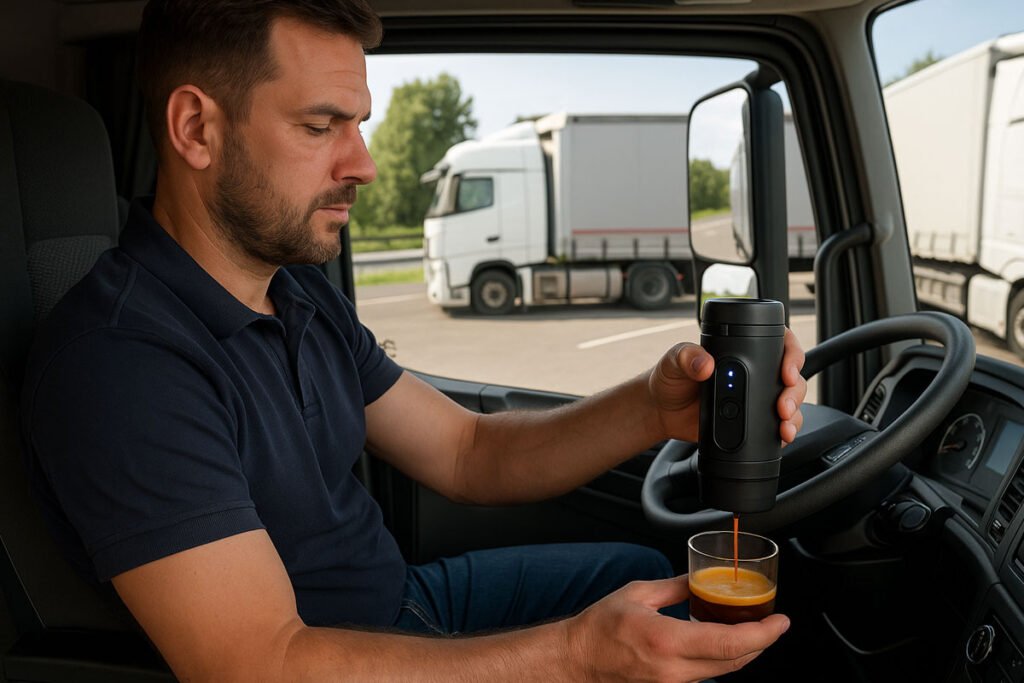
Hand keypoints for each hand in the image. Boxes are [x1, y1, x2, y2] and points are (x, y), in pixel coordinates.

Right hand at [563, 575, 789, 682]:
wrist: (577, 661)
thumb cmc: (599, 628)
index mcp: (667, 641)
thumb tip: (699, 579)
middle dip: (762, 643)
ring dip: (743, 652)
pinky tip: (722, 643)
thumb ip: (674, 588)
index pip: (729, 643)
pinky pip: (706, 676)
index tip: (780, 622)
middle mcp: (674, 670)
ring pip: (724, 672)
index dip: (763, 634)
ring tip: (752, 630)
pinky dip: (722, 660)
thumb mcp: (637, 594)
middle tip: (773, 623)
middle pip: (735, 662)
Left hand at [648, 328, 806, 443]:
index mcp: (740, 350)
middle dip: (795, 392)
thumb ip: (686, 357)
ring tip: (784, 427)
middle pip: (792, 377)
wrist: (661, 412)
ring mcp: (755, 398)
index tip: (787, 372)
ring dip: (794, 415)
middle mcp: (754, 373)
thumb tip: (705, 364)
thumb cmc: (668, 378)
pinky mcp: (752, 422)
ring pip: (790, 402)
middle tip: (782, 406)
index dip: (792, 355)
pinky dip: (786, 432)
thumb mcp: (673, 361)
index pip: (779, 343)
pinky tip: (782, 437)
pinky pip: (778, 425)